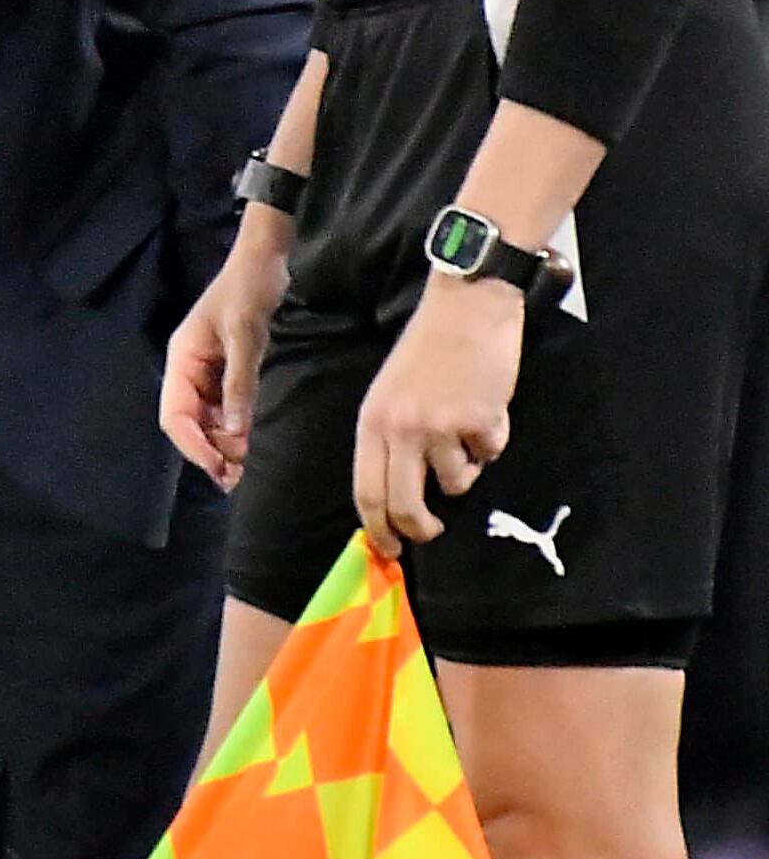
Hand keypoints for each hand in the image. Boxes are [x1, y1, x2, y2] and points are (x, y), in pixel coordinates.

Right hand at [160, 222, 288, 489]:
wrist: (266, 258)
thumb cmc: (248, 290)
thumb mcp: (244, 335)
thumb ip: (239, 383)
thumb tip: (235, 433)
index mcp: (182, 360)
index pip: (175, 417)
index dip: (193, 447)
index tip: (219, 468)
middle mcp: (190, 371)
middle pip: (189, 425)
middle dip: (209, 452)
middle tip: (238, 478)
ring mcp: (209, 373)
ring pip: (207, 422)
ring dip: (223, 446)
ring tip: (246, 468)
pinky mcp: (228, 372)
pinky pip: (225, 411)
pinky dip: (235, 431)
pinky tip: (251, 444)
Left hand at [352, 278, 522, 558]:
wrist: (465, 307)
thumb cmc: (427, 351)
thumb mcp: (390, 395)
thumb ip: (390, 440)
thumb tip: (398, 496)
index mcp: (371, 423)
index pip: (366, 492)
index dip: (378, 529)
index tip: (389, 550)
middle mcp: (400, 430)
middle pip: (405, 505)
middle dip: (420, 529)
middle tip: (431, 532)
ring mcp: (440, 428)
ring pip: (457, 483)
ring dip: (465, 466)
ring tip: (464, 426)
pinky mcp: (479, 422)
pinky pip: (490, 454)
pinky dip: (492, 440)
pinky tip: (485, 406)